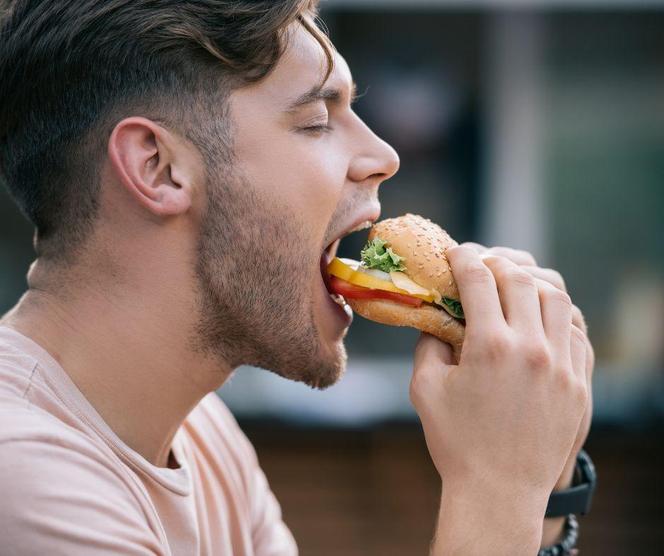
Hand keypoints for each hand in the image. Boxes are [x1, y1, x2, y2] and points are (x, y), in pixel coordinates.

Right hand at [410, 245, 588, 507]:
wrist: (500, 491)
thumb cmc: (455, 441)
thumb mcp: (425, 388)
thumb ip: (428, 343)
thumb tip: (436, 316)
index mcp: (490, 346)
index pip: (479, 280)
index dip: (463, 258)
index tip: (456, 252)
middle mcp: (532, 349)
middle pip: (521, 279)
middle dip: (497, 262)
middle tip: (482, 264)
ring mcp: (562, 365)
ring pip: (557, 298)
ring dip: (532, 282)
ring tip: (514, 284)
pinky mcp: (579, 383)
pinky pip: (577, 331)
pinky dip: (557, 314)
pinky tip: (540, 317)